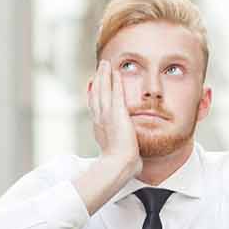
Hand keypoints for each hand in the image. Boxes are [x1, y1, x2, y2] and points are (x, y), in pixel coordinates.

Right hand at [87, 59, 140, 177]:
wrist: (119, 164)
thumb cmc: (122, 164)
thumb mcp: (121, 153)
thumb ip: (125, 150)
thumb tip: (136, 160)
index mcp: (100, 128)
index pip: (95, 107)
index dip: (93, 95)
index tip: (93, 85)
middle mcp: (100, 119)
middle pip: (96, 95)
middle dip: (98, 81)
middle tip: (99, 69)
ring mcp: (107, 115)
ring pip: (103, 90)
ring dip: (104, 75)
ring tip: (105, 64)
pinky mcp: (117, 112)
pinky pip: (115, 92)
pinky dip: (115, 81)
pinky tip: (115, 71)